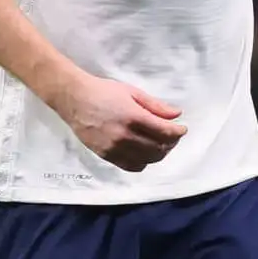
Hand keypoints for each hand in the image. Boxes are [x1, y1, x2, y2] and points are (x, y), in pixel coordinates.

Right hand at [52, 75, 187, 171]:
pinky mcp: (105, 155)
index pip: (165, 132)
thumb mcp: (133, 92)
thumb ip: (156, 105)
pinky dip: (143, 162)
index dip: (178, 132)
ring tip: (161, 144)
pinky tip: (145, 153)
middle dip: (171, 143)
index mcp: (133, 117)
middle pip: (158, 149)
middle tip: (173, 136)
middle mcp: (124, 136)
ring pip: (146, 160)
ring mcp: (114, 148)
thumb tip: (176, 114)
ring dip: (159, 154)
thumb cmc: (104, 92)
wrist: (74, 99)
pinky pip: (130, 166)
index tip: (182, 129)